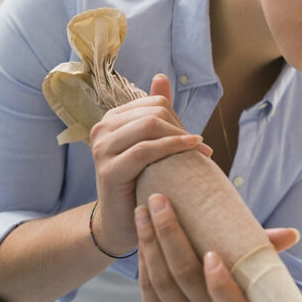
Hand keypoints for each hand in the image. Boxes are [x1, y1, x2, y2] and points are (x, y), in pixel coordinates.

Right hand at [89, 74, 211, 255]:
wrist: (121, 223)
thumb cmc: (141, 183)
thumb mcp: (150, 145)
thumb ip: (155, 114)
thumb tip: (160, 77)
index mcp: (112, 119)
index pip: (154, 103)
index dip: (179, 118)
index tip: (195, 139)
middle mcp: (102, 129)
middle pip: (152, 114)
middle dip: (181, 129)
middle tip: (200, 147)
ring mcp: (101, 149)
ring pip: (148, 127)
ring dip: (180, 139)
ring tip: (200, 152)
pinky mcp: (108, 170)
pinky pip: (145, 150)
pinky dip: (172, 149)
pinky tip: (192, 152)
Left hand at [136, 192, 299, 301]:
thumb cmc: (236, 276)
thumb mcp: (252, 264)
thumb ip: (266, 248)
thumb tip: (292, 234)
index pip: (228, 301)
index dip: (218, 281)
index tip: (211, 254)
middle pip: (183, 277)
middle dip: (168, 235)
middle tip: (159, 202)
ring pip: (161, 279)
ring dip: (149, 240)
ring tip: (144, 209)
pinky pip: (147, 286)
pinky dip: (143, 256)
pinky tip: (142, 230)